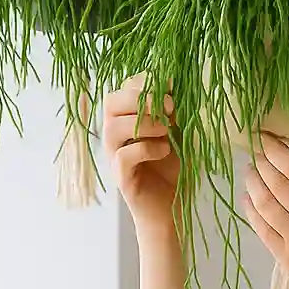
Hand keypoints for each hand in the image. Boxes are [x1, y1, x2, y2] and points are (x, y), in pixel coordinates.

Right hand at [103, 73, 179, 229]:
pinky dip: (145, 149)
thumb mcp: (177, 132)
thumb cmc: (173, 168)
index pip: (123, 89)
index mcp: (127, 120)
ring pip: (113, 127)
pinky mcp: (121, 177)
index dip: (143, 82)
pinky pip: (122, 156)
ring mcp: (115, 156)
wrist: (173, 207)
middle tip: (170, 107)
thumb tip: (174, 83)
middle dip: (141, 98)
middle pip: (111, 103)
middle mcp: (116, 136)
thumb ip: (172, 110)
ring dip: (143, 123)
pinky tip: (164, 150)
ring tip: (167, 131)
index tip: (170, 85)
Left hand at [241, 134, 288, 288]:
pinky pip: (262, 228)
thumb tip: (283, 165)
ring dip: (252, 184)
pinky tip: (247, 199)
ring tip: (249, 173)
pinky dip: (251, 211)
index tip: (263, 138)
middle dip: (261, 164)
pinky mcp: (284, 257)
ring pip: (265, 204)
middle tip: (253, 154)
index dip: (274, 151)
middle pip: (276, 184)